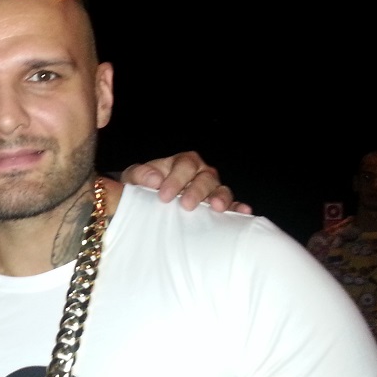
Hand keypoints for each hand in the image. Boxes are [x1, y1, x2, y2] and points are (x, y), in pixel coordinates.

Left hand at [121, 151, 251, 213]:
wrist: (145, 200)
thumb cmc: (141, 186)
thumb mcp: (134, 178)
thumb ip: (140, 175)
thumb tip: (154, 180)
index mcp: (181, 163)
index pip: (184, 166)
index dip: (175, 179)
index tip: (163, 196)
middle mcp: (200, 173)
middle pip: (205, 178)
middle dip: (197, 191)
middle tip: (186, 205)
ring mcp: (212, 189)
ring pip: (220, 190)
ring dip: (221, 198)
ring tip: (218, 208)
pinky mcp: (219, 206)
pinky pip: (232, 205)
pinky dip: (238, 208)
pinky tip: (243, 213)